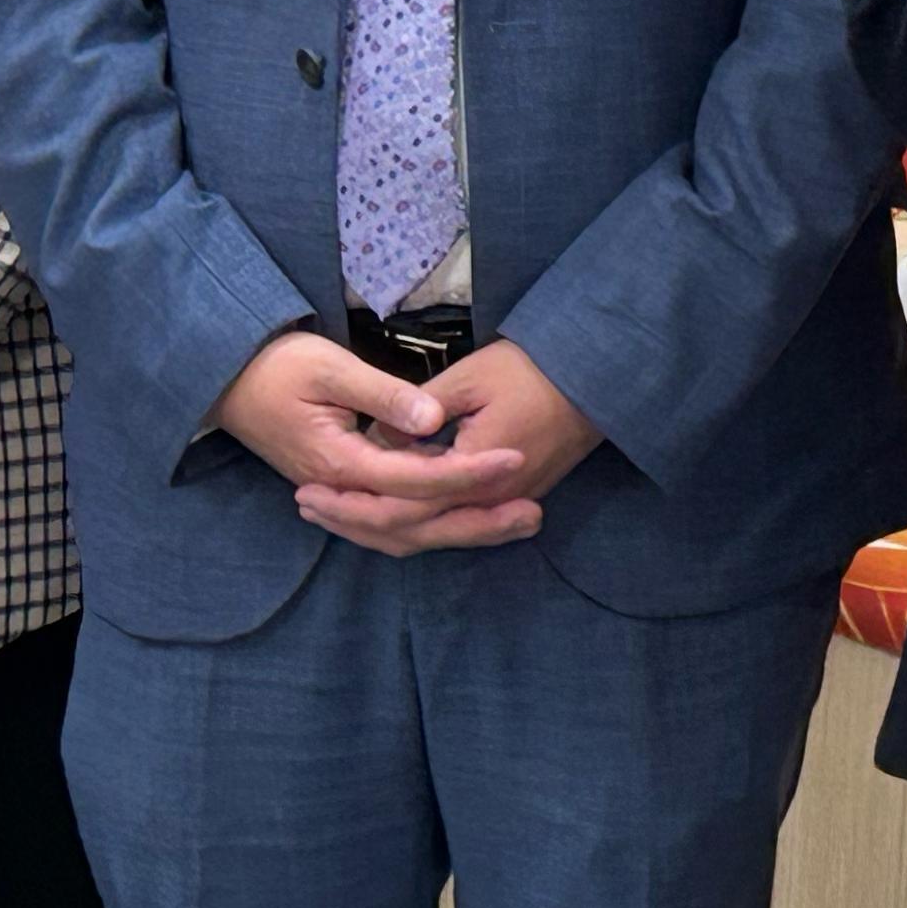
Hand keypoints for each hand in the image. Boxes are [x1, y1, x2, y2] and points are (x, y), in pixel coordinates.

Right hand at [210, 331, 533, 549]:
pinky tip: (470, 510)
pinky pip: (391, 521)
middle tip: (534, 515)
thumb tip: (434, 421)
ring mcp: (340, 495)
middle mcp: (340, 491)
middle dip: (476, 523)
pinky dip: (430, 522)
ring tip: (515, 519)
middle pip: (414, 525)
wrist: (229, 381)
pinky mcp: (345, 489)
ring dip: (459, 529)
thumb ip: (385, 396)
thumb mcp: (331, 369)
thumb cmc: (279, 367)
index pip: (414, 482)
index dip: (468, 473)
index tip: (516, 459)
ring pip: (402, 532)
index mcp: (338, 463)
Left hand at [296, 339, 602, 556]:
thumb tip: (375, 442)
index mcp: (473, 476)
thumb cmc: (534, 370)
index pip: (398, 507)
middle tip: (308, 506)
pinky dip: (411, 523)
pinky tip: (384, 509)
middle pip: (409, 534)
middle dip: (353, 522)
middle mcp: (487, 505)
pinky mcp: (510, 502)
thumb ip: (416, 414)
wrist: (599, 376)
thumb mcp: (469, 379)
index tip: (307, 489)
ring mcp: (502, 508)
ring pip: (429, 537)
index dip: (349, 503)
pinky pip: (450, 526)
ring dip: (378, 528)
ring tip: (334, 513)